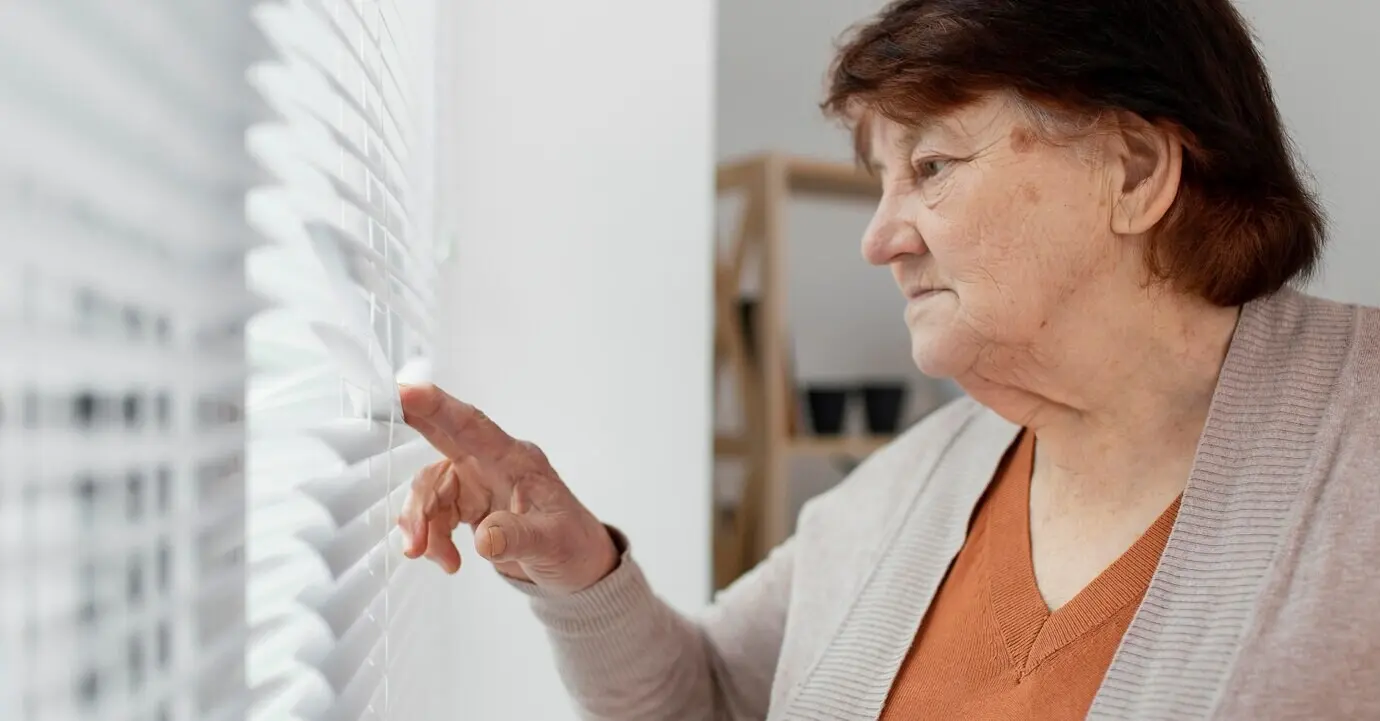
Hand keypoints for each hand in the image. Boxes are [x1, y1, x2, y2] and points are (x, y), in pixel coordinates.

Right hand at [395, 383, 618, 594]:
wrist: (577, 568)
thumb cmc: (572, 544)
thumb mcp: (552, 544)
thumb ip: (518, 537)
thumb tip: (484, 537)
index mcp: (515, 460)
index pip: (473, 426)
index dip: (439, 408)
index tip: (407, 390)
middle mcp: (491, 465)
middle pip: (443, 438)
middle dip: (412, 423)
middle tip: (377, 408)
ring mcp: (477, 484)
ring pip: (430, 489)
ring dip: (420, 521)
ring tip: (426, 554)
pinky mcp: (468, 507)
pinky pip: (434, 515)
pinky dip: (431, 539)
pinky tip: (448, 562)